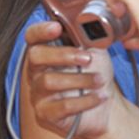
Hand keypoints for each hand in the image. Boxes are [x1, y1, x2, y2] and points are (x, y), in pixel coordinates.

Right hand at [25, 21, 115, 138]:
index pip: (32, 36)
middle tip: (87, 58)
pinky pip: (61, 106)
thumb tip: (91, 25)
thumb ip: (88, 39)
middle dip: (62, 55)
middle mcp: (36, 71)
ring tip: (100, 80)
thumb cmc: (95, 75)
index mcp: (44, 52)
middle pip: (35, 56)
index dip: (41, 31)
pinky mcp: (45, 113)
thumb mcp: (95, 53)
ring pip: (49, 81)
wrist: (105, 106)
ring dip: (80, 80)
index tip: (57, 27)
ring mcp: (38, 93)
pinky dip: (84, 101)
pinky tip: (98, 97)